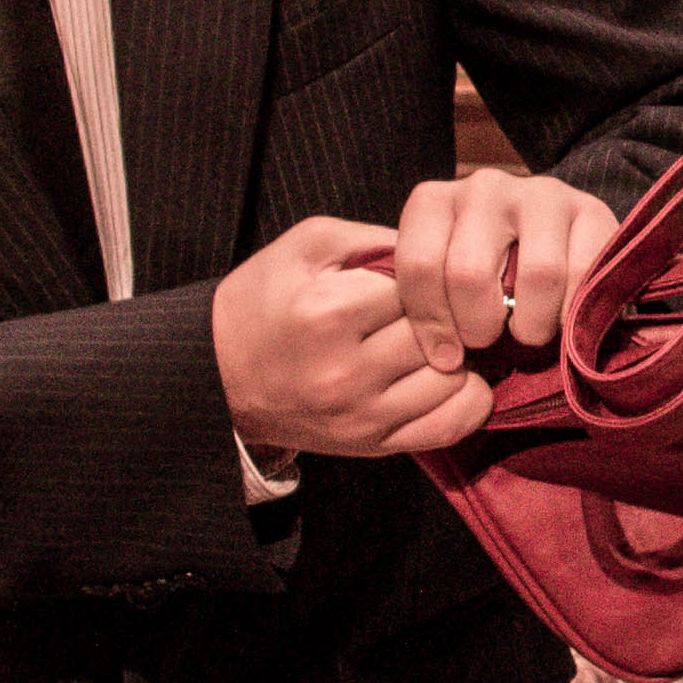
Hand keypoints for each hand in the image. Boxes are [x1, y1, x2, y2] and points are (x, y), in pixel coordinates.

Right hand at [213, 216, 492, 458]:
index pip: (419, 288)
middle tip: (435, 308)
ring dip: (458, 357)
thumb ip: (374, 237)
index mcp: (329, 313)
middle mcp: (347, 371)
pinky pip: (450, 426)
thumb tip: (438, 248)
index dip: (425, 276)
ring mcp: (361, 415)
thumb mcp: (307, 246)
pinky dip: (465, 400)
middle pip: (442, 335)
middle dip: (445, 316)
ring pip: (454, 381)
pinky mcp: (372, 444)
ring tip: (437, 342)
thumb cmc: (262, 301)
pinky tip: (448, 378)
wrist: (217, 375)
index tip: (415, 276)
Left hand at [390, 169, 621, 370]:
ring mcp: (540, 193)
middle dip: (479, 326)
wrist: (553, 244)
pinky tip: (562, 320)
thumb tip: (439, 358)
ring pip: (539, 274)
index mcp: (435, 202)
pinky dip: (573, 314)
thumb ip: (427, 306)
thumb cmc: (486, 275)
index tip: (447, 358)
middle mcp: (484, 187)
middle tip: (488, 341)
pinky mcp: (589, 209)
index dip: (432, 323)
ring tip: (529, 332)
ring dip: (532, 325)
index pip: (419, 265)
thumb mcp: (442, 282)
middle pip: (471, 272)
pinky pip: (584, 274)